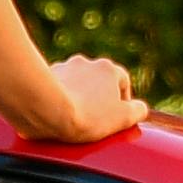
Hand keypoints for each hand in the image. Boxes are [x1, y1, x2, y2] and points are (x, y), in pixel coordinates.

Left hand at [29, 52, 147, 144]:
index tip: (117, 117)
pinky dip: (56, 99)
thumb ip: (137, 111)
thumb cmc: (87, 116)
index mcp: (107, 69)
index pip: (122, 81)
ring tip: (72, 119)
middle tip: (94, 120)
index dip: (122, 101)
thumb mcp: (123, 119)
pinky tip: (55, 115)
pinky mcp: (42, 78)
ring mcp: (62, 68)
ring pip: (74, 83)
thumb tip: (140, 110)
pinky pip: (54, 88)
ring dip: (76, 96)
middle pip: (97, 81)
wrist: (47, 111)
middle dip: (97, 98)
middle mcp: (85, 63)